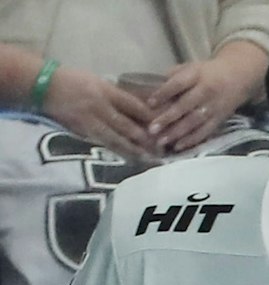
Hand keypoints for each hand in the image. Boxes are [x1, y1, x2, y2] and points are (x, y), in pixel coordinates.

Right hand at [39, 67, 156, 159]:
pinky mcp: (81, 131)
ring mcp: (90, 121)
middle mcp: (99, 106)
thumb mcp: (97, 82)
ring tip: (149, 158)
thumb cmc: (73, 81)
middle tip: (162, 148)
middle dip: (146, 139)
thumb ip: (117, 95)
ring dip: (134, 150)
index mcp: (105, 91)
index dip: (150, 117)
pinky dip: (117, 150)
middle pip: (127, 125)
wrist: (43, 86)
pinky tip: (129, 157)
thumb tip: (140, 108)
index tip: (164, 125)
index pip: (133, 105)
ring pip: (116, 139)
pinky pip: (103, 143)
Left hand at [147, 41, 265, 153]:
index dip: (164, 93)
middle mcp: (205, 91)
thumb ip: (172, 76)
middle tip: (152, 130)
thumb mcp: (190, 67)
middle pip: (185, 106)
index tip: (149, 104)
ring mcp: (213, 107)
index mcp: (196, 75)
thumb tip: (150, 90)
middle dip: (168, 118)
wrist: (238, 77)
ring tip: (162, 141)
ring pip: (194, 121)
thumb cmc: (207, 72)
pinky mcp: (219, 119)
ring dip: (178, 132)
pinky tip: (179, 146)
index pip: (178, 84)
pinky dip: (192, 140)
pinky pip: (205, 131)